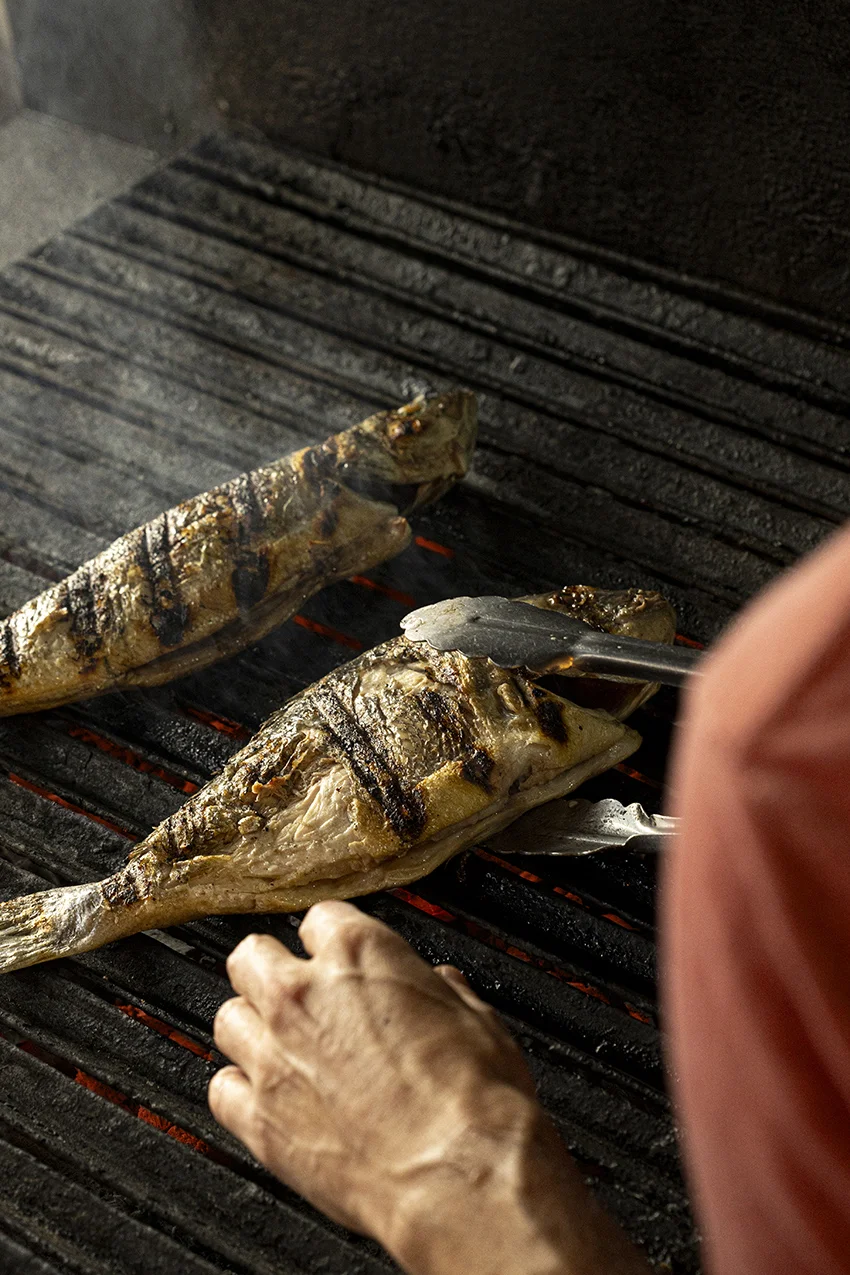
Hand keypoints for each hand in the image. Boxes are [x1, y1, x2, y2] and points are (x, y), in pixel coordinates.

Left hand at [209, 900, 649, 1274]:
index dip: (333, 940)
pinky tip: (267, 1098)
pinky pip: (222, 1090)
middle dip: (272, 970)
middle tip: (295, 992)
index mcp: (358, 953)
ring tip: (279, 1046)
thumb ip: (438, 990)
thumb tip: (436, 987)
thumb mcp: (475, 1016)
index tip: (337, 956)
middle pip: (251, 957)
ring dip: (252, 1028)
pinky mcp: (259, 1119)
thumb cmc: (474, 1097)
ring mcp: (273, 1056)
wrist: (457, 1173)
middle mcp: (303, 996)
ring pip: (228, 1018)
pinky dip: (241, 1091)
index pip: (320, 919)